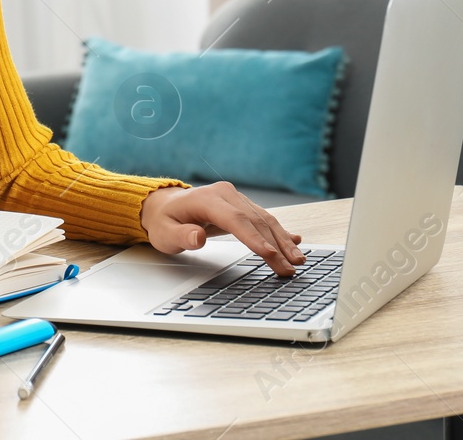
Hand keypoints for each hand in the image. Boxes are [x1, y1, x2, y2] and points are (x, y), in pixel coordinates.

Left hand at [139, 183, 305, 275]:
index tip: (272, 256)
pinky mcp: (241, 205)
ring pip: (264, 220)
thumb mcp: (164, 232)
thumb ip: (181, 235)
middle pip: (255, 221)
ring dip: (282, 240)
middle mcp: (225, 195)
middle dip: (276, 246)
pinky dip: (279, 231)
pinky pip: (263, 219)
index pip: (236, 220)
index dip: (256, 239)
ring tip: (298, 260)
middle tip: (291, 268)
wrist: (164, 206)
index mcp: (207, 199)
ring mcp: (235, 198)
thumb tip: (197, 237)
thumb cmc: (164, 220)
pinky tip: (295, 240)